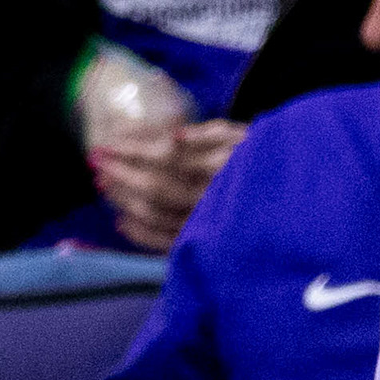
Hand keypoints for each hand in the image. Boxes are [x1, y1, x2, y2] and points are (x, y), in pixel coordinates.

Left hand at [88, 116, 245, 249]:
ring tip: (104, 186)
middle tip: (96, 161)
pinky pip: (167, 244)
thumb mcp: (240, 137)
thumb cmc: (259, 161)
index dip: (131, 151)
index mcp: (221, 167)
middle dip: (120, 175)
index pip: (165, 157)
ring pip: (157, 215)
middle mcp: (213, 197)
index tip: (106, 145)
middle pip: (155, 188)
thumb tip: (172, 137)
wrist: (283, 202)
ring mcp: (209, 223)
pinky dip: (141, 236)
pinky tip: (121, 223)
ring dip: (125, 201)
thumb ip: (208, 134)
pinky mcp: (206, 244)